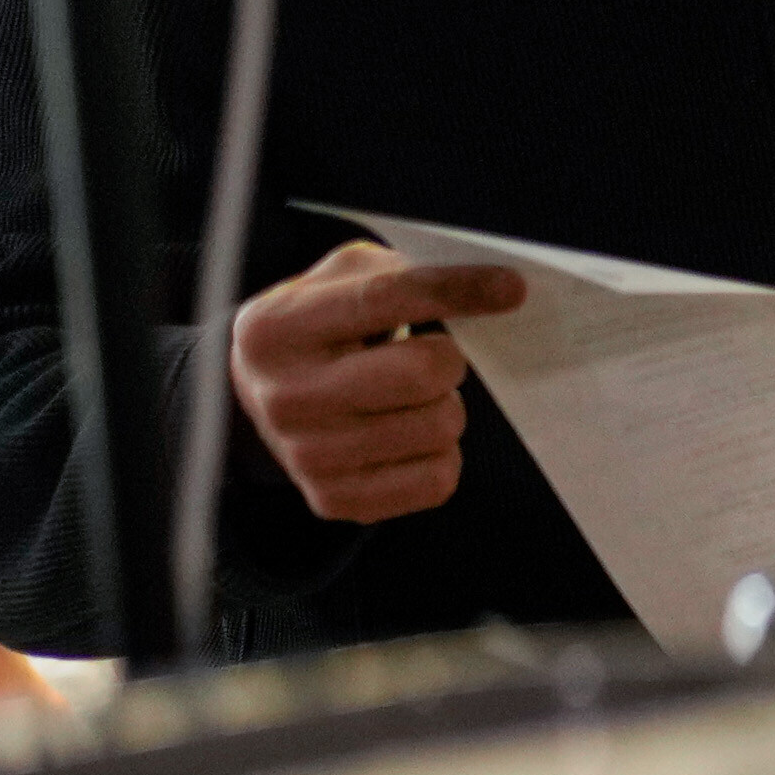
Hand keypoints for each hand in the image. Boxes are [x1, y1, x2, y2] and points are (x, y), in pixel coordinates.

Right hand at [227, 240, 520, 523]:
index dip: (454, 290)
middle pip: (420, 373)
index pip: (382, 299)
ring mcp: (306, 455)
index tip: (511, 288)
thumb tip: (501, 290)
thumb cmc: (323, 329)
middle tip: (437, 358)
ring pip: (438, 429)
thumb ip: (403, 274)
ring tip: (414, 399)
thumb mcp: (340, 282)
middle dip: (448, 360)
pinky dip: (442, 456)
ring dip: (446, 408)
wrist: (263, 399)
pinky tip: (412, 438)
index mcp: (275, 329)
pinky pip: (436, 481)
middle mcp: (283, 396)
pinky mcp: (336, 500)